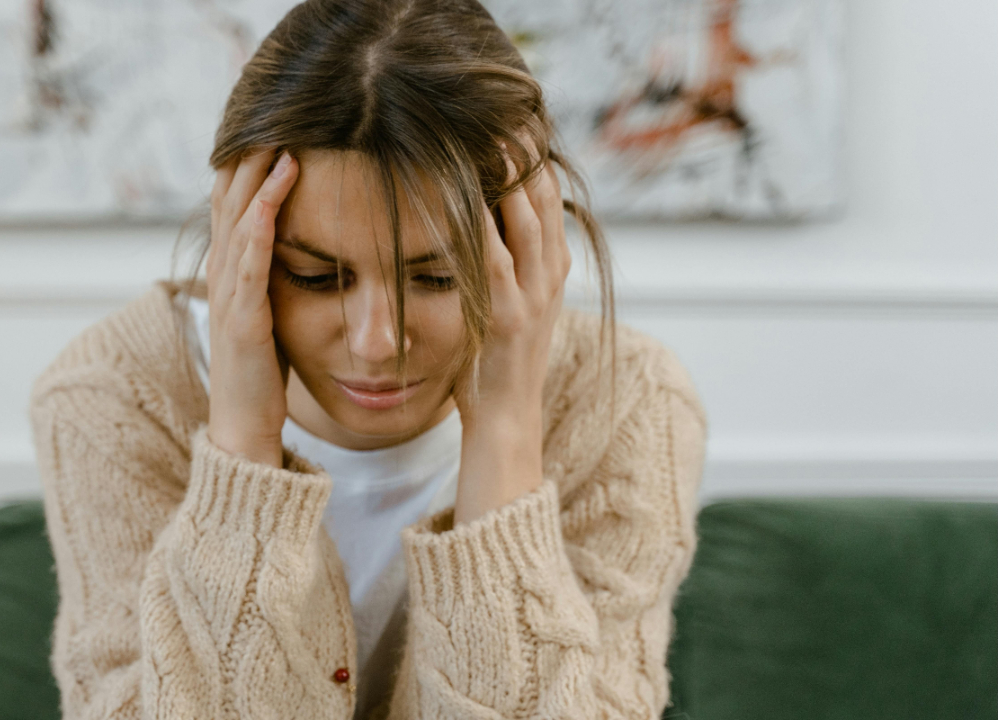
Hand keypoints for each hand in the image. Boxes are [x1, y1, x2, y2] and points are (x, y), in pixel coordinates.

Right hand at [205, 148, 298, 467]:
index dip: (249, 162)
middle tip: (274, 111)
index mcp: (232, 274)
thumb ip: (273, 280)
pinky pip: (249, 258)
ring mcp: (230, 295)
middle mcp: (224, 276)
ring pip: (238, 217)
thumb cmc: (262, 377)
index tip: (274, 124)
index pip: (235, 202)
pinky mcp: (244, 317)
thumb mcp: (269, 316)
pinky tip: (277, 190)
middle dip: (251, 153)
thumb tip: (293, 249)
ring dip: (257, 173)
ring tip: (278, 132)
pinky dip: (262, 219)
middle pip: (230, 197)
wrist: (244, 432)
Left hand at [451, 150, 571, 525]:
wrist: (507, 428)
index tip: (516, 123)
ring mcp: (531, 301)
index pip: (548, 203)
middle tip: (507, 115)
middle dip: (526, 158)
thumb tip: (485, 229)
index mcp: (550, 274)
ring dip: (511, 181)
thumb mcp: (509, 310)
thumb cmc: (495, 370)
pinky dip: (480, 230)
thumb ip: (506, 271)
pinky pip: (494, 265)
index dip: (535, 162)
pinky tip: (465, 201)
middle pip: (543, 203)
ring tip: (494, 139)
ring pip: (526, 225)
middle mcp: (548, 282)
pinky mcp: (506, 322)